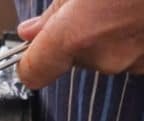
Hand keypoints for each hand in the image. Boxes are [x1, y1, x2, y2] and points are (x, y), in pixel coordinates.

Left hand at [17, 0, 143, 89]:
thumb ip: (56, 10)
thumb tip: (30, 31)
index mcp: (78, 34)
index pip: (32, 72)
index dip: (27, 61)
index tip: (29, 51)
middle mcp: (104, 56)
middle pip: (72, 60)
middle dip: (77, 38)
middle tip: (94, 8)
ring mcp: (134, 62)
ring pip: (103, 57)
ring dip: (105, 37)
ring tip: (121, 7)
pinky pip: (130, 55)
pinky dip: (129, 38)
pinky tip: (136, 14)